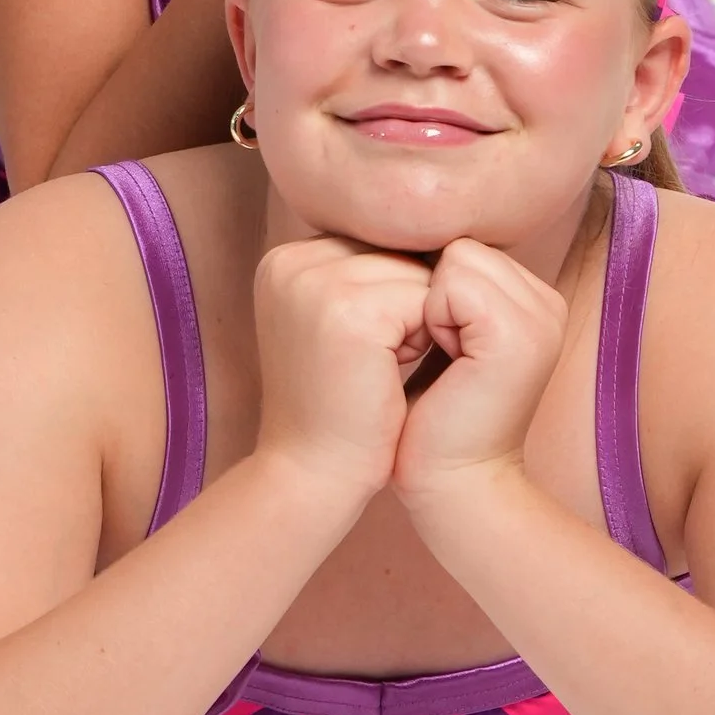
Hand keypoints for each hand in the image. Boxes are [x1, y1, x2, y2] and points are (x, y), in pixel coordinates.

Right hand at [252, 233, 437, 507]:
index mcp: (284, 260)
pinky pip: (424, 299)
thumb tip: (431, 237)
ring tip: (383, 368)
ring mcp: (313, 282)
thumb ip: (361, 276)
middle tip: (379, 363)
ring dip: (421, 320)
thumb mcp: (335, 325)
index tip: (374, 347)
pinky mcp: (346, 310)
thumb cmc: (336, 409)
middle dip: (409, 304)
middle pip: (395, 251)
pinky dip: (427, 337)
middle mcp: (290, 260)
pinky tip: (392, 374)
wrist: (312, 476)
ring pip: (415, 272)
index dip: (395, 294)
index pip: (374, 244)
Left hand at [390, 237, 567, 501]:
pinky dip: (432, 316)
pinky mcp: (518, 335)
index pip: (461, 244)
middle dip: (425, 291)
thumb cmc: (428, 416)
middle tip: (434, 351)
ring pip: (454, 256)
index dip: (425, 285)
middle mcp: (546, 302)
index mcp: (531, 300)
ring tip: (439, 355)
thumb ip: (437, 283)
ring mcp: (540, 316)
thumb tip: (391, 223)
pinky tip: (443, 358)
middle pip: (458, 244)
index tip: (428, 340)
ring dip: (426, 303)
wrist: (448, 483)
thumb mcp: (438, 336)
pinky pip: (453, 282)